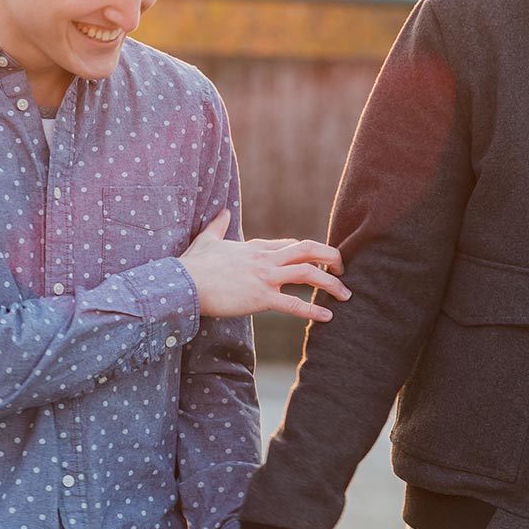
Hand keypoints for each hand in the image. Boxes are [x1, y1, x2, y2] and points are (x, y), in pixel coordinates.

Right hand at [179, 209, 348, 321]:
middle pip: (308, 250)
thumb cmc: (193, 265)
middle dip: (330, 257)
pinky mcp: (261, 297)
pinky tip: (327, 317)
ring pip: (308, 274)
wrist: (183, 284)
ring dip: (331, 283)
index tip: (321, 260)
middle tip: (343, 269)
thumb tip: (222, 211)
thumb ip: (218, 225)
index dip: (310, 252)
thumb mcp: (207, 240)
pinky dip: (313, 311)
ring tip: (345, 294)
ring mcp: (265, 277)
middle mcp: (265, 259)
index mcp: (255, 247)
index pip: (291, 245)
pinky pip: (294, 305)